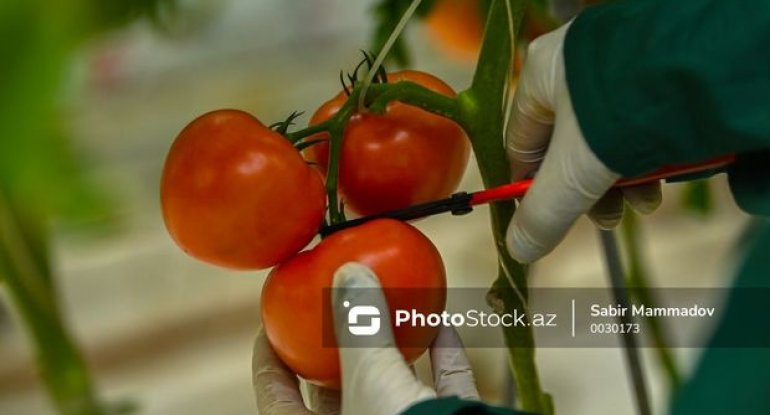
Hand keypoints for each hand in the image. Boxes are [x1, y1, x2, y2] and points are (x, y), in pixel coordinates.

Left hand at [253, 262, 477, 414]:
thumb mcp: (370, 377)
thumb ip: (358, 324)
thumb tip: (348, 272)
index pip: (274, 397)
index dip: (268, 357)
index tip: (272, 319)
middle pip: (335, 389)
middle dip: (338, 344)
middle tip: (337, 305)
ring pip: (393, 387)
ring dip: (396, 344)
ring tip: (390, 304)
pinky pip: (441, 390)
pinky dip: (443, 357)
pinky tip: (442, 323)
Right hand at [505, 22, 661, 262]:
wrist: (698, 67)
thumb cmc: (617, 113)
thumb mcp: (573, 173)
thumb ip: (543, 214)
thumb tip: (520, 250)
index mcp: (540, 76)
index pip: (520, 145)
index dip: (530, 190)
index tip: (545, 221)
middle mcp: (574, 67)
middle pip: (567, 148)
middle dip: (587, 191)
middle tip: (607, 218)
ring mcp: (614, 68)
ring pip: (605, 140)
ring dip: (622, 181)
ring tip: (644, 203)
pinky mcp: (653, 76)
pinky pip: (637, 126)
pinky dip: (646, 157)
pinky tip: (662, 179)